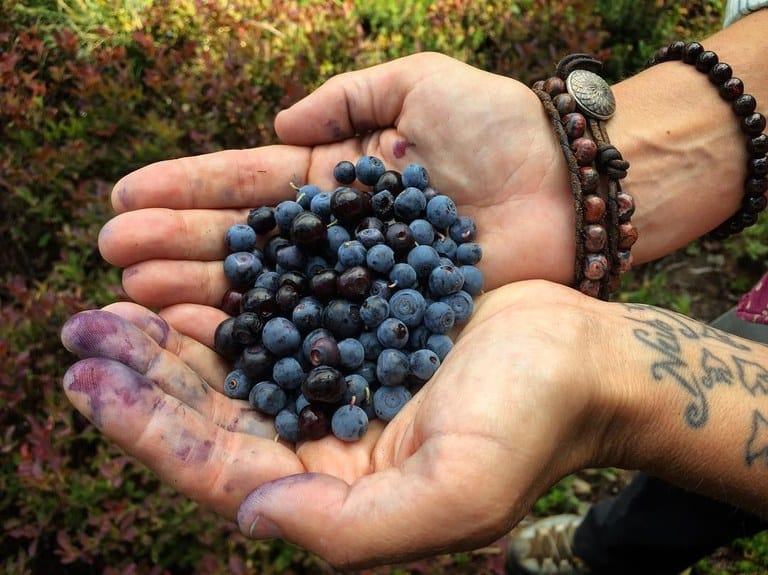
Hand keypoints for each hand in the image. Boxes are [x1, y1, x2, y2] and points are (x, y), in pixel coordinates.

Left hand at [61, 281, 618, 567]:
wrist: (582, 357)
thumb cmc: (533, 423)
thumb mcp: (458, 494)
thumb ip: (354, 528)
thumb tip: (251, 511)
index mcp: (335, 493)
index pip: (220, 470)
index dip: (149, 430)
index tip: (90, 383)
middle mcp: (323, 446)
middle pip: (211, 417)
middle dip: (142, 379)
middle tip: (83, 330)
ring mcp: (333, 389)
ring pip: (231, 368)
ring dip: (171, 340)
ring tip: (114, 304)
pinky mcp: (350, 339)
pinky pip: (271, 323)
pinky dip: (227, 304)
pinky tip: (191, 282)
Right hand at [99, 51, 573, 321]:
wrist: (567, 190)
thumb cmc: (501, 128)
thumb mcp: (421, 83)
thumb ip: (351, 97)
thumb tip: (278, 121)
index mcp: (339, 178)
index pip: (252, 184)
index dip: (189, 189)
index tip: (125, 195)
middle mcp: (339, 236)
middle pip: (249, 243)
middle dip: (179, 246)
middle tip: (112, 258)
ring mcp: (361, 283)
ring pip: (271, 290)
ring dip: (204, 293)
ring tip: (138, 297)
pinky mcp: (389, 322)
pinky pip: (321, 330)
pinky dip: (269, 336)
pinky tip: (213, 340)